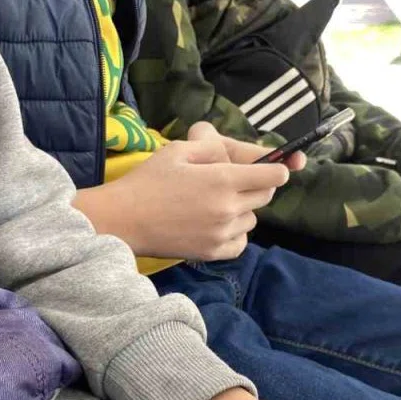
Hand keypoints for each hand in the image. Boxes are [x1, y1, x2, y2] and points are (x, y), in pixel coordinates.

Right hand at [74, 122, 301, 261]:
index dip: (276, 169)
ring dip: (243, 210)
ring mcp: (221, 233)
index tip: (271, 168)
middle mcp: (228, 208)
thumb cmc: (148, 181)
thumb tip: (240, 151)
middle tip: (235, 182)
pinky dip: (236, 234)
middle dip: (257, 186)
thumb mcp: (178, 150)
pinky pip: (240, 243)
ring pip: (252, 220)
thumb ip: (213, 147)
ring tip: (218, 204)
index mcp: (223, 179)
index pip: (273, 176)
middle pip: (265, 197)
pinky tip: (218, 225)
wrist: (124, 220)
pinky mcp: (211, 252)